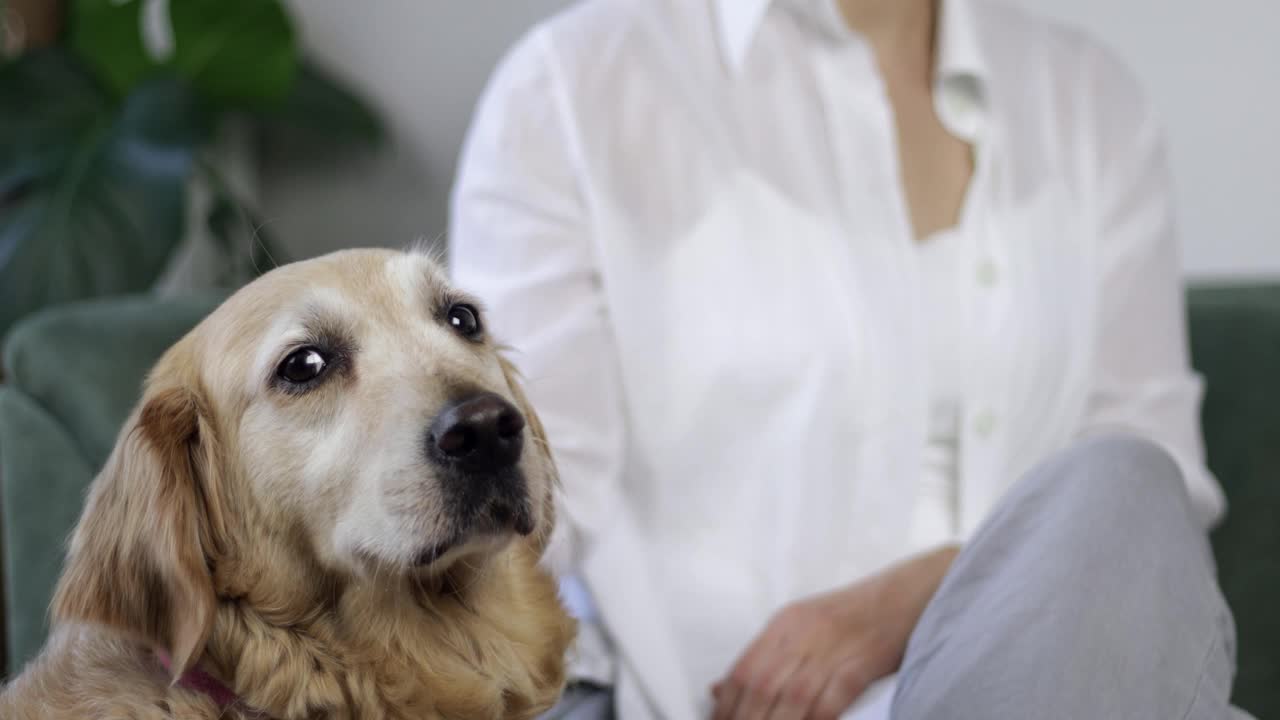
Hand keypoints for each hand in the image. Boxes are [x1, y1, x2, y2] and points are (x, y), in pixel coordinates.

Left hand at [711, 545, 958, 719]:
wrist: (905, 595)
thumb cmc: (853, 614)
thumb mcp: (800, 624)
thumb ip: (763, 656)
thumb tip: (719, 688)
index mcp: (784, 624)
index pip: (742, 671)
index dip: (726, 705)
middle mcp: (802, 635)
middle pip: (761, 687)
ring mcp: (831, 649)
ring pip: (791, 698)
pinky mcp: (860, 664)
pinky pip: (831, 701)